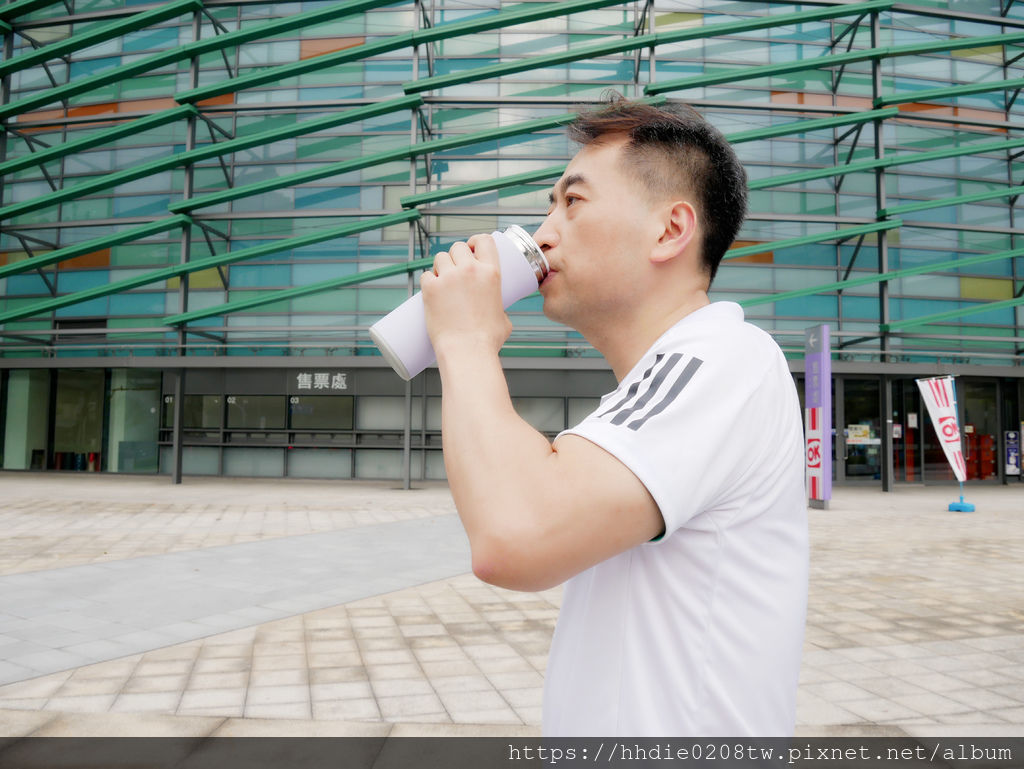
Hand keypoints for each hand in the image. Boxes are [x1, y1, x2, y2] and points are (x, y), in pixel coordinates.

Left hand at [420, 234, 512, 356]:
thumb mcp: (503, 318)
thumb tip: (497, 313)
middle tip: (454, 269)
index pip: (484, 241)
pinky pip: (426, 275)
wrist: (467, 351)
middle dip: (455, 255)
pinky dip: (428, 281)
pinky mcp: (431, 288)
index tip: (471, 248)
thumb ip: (499, 309)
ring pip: (440, 257)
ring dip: (440, 265)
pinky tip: (431, 290)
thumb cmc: (487, 340)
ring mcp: (448, 278)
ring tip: (442, 280)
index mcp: (491, 273)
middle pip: (458, 247)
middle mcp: (470, 270)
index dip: (475, 241)